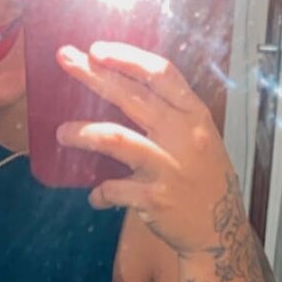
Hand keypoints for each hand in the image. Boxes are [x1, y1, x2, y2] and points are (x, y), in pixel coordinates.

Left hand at [55, 41, 240, 257]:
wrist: (220, 233)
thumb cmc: (205, 181)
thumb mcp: (200, 138)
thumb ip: (171, 115)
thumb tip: (126, 89)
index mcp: (195, 115)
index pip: (161, 74)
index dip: (128, 57)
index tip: (97, 49)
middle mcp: (183, 136)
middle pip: (132, 96)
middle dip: (93, 75)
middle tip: (65, 59)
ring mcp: (168, 167)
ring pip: (116, 138)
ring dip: (83, 134)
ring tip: (61, 134)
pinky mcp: (154, 198)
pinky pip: (114, 189)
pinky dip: (99, 193)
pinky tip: (94, 197)